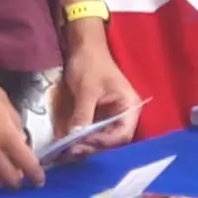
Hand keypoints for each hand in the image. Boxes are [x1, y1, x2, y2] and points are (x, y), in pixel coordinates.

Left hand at [55, 27, 141, 150]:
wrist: (83, 47)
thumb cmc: (90, 64)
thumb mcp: (86, 90)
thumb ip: (83, 114)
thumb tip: (74, 138)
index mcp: (130, 106)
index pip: (123, 134)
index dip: (104, 142)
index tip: (83, 143)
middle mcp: (125, 115)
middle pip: (112, 141)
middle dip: (92, 147)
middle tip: (70, 150)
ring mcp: (112, 116)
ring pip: (102, 139)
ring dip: (86, 146)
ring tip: (67, 150)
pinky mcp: (100, 116)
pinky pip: (94, 132)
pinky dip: (83, 139)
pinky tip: (69, 143)